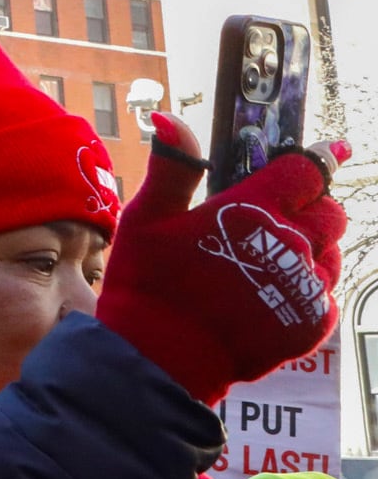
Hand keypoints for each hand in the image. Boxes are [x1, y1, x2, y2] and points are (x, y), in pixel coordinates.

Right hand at [98, 112, 350, 404]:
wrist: (161, 359)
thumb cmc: (148, 285)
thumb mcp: (145, 219)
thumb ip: (171, 168)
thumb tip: (169, 118)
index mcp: (253, 211)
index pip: (306, 171)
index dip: (319, 157)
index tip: (333, 150)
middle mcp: (290, 244)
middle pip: (330, 211)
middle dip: (314, 205)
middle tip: (284, 214)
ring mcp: (304, 286)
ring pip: (331, 253)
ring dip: (313, 247)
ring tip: (275, 258)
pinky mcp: (311, 323)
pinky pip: (326, 295)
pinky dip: (308, 289)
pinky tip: (273, 293)